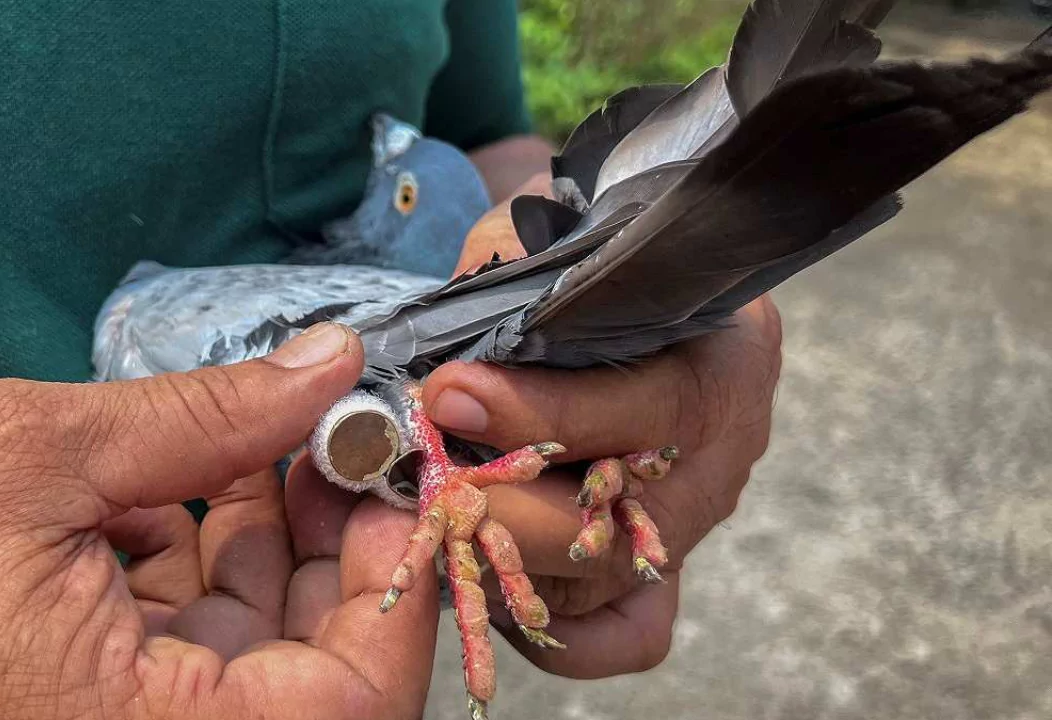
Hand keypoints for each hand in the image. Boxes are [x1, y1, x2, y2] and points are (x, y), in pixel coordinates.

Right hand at [0, 323, 438, 719]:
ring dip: (279, 533)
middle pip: (316, 665)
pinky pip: (195, 635)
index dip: (398, 581)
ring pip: (260, 643)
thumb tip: (329, 365)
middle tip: (338, 433)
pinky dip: (213, 552)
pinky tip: (202, 472)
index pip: (352, 699)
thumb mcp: (42, 455)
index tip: (394, 474)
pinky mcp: (95, 697)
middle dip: (338, 540)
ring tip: (273, 433)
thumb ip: (208, 415)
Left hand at [426, 176, 783, 677]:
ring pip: (603, 584)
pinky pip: (624, 632)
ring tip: (440, 516)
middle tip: (429, 481)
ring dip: (508, 559)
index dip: (535, 411)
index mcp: (719, 358)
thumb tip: (441, 362)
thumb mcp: (560, 238)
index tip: (450, 394)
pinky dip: (558, 629)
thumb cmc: (597, 259)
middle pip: (616, 524)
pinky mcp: (664, 566)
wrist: (647, 281)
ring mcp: (692, 518)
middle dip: (505, 507)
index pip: (636, 407)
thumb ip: (505, 277)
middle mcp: (718, 452)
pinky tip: (495, 570)